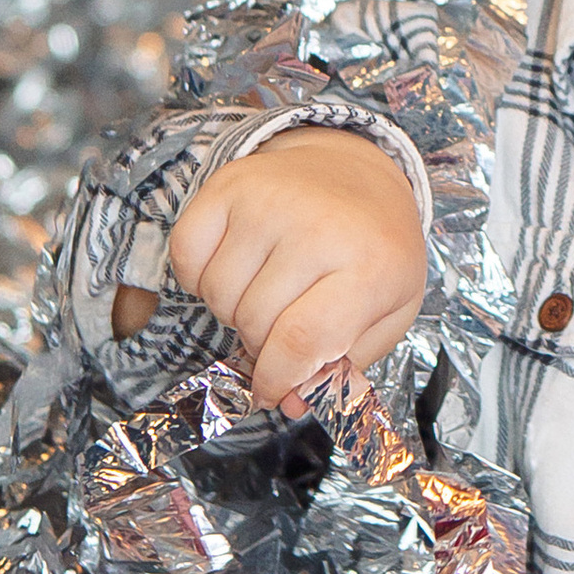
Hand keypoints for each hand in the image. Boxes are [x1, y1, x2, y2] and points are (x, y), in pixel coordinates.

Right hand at [127, 131, 427, 410]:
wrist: (356, 170)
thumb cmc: (373, 250)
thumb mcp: (387, 312)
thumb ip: (343, 366)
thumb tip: (287, 403)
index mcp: (371, 265)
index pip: (301, 340)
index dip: (275, 379)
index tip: (269, 392)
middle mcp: (319, 226)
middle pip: (254, 321)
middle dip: (260, 342)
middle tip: (280, 325)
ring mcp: (270, 200)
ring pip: (217, 294)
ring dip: (232, 308)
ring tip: (266, 288)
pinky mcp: (230, 183)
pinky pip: (186, 258)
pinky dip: (199, 276)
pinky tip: (237, 264)